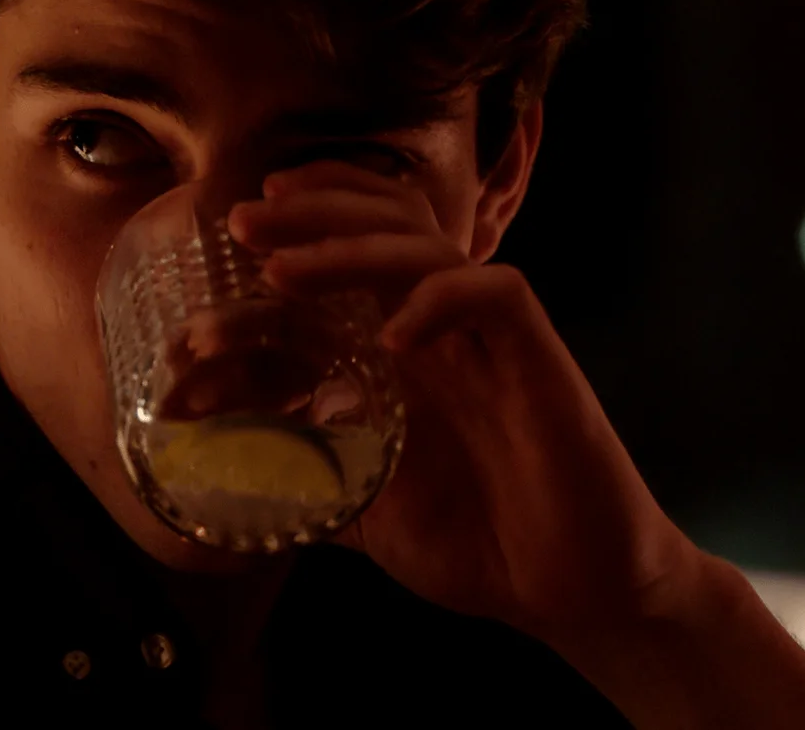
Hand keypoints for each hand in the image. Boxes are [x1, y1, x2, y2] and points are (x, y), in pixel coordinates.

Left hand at [227, 161, 701, 640]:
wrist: (571, 594)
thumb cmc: (476, 542)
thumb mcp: (367, 507)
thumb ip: (310, 477)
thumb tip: (233, 472)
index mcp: (410, 344)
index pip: (367, 239)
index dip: (314, 211)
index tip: (246, 214)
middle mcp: (449, 328)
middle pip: (390, 224)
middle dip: (315, 211)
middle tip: (244, 222)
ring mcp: (494, 342)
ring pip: (428, 249)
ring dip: (351, 249)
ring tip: (282, 270)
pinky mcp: (541, 364)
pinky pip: (496, 295)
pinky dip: (439, 302)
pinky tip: (392, 338)